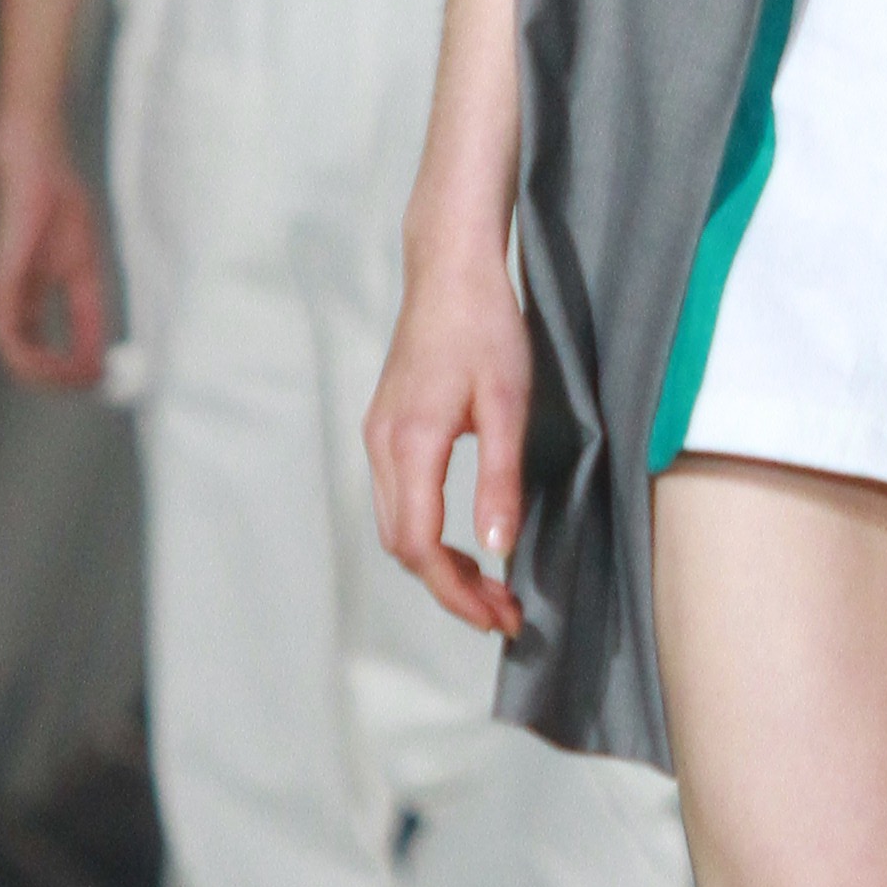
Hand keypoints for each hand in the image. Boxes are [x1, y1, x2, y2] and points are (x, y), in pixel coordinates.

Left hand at [0, 130, 110, 387]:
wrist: (36, 167)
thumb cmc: (57, 207)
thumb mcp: (83, 269)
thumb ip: (87, 312)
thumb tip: (100, 352)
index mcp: (32, 301)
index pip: (44, 353)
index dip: (70, 374)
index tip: (97, 382)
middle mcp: (15, 304)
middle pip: (27, 363)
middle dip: (61, 381)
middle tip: (89, 385)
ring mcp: (5, 295)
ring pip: (16, 357)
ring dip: (48, 376)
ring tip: (76, 380)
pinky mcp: (2, 282)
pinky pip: (8, 333)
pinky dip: (31, 356)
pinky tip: (54, 362)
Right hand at [365, 223, 531, 637]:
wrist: (449, 269)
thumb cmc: (485, 326)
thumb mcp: (508, 404)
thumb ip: (500, 479)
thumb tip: (498, 549)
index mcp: (411, 443)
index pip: (422, 547)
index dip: (457, 593)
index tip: (500, 616)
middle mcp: (382, 446)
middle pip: (403, 547)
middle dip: (451, 588)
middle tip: (504, 610)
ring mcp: (378, 437)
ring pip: (397, 527)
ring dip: (439, 565)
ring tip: (490, 585)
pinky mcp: (386, 429)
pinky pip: (398, 501)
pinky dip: (428, 535)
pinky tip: (465, 541)